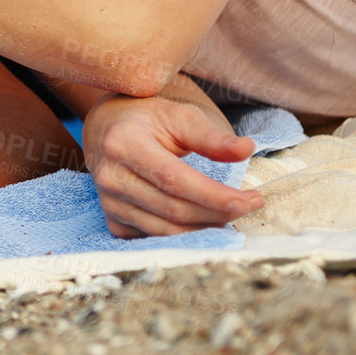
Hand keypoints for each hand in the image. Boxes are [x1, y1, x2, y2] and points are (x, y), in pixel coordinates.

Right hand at [84, 95, 263, 237]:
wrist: (106, 130)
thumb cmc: (147, 121)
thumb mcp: (178, 116)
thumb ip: (211, 136)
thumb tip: (247, 149)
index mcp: (124, 144)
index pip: (174, 179)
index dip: (214, 195)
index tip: (249, 199)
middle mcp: (110, 176)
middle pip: (173, 209)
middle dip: (217, 213)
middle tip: (248, 206)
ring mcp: (108, 202)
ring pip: (166, 230)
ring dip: (205, 228)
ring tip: (229, 214)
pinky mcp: (113, 220)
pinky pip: (154, 238)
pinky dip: (184, 235)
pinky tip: (203, 222)